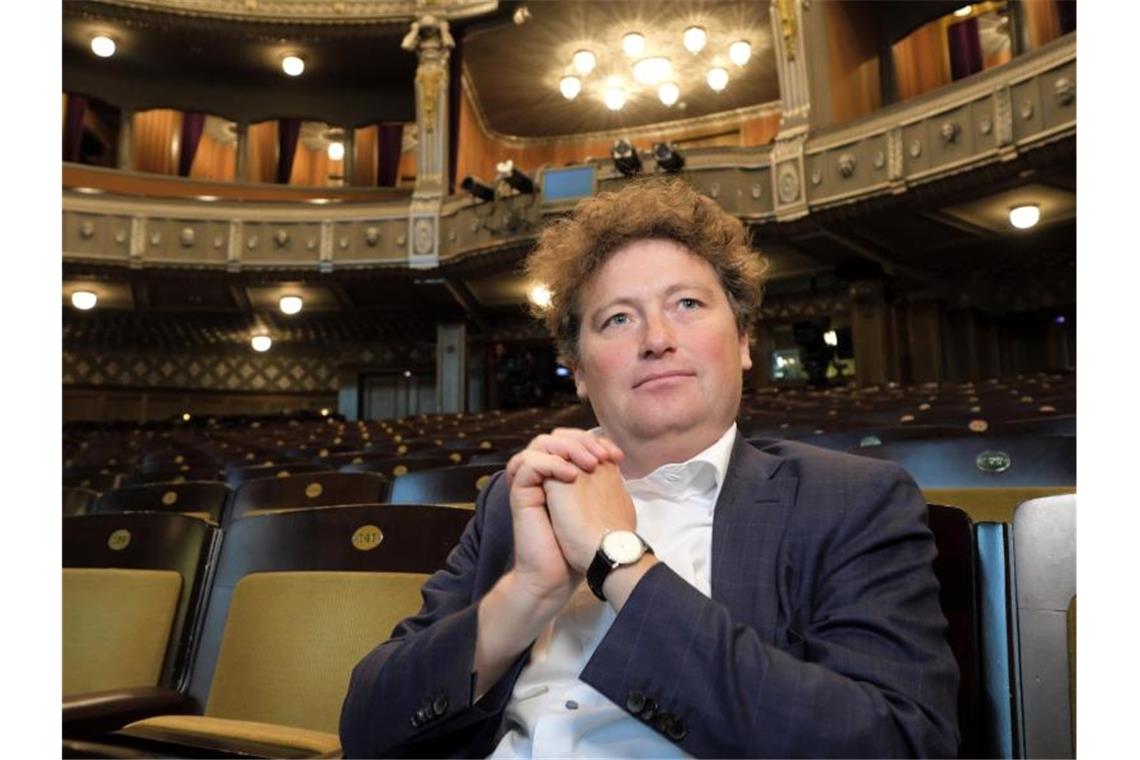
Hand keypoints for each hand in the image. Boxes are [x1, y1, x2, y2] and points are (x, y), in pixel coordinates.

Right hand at [502, 429, 623, 606]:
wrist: (560, 572)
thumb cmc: (580, 544)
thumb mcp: (596, 504)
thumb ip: (600, 479)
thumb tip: (616, 459)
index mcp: (559, 475)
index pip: (570, 440)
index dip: (593, 440)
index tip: (616, 456)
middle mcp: (543, 475)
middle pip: (554, 436)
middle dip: (581, 440)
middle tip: (602, 456)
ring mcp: (530, 483)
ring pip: (539, 444)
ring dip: (567, 448)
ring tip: (589, 464)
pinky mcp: (520, 493)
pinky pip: (529, 464)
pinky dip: (551, 463)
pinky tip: (572, 476)